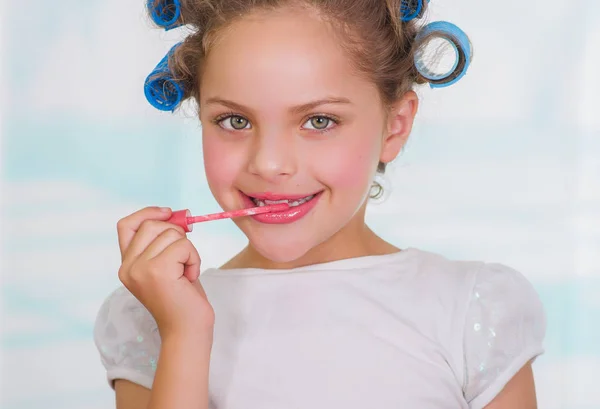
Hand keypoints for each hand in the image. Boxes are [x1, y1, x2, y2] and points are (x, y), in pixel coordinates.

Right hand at [116, 207, 214, 338]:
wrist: (187, 332)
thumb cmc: (182, 300)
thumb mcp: (168, 265)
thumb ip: (163, 242)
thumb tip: (175, 215)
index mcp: (127, 265)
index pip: (126, 225)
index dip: (147, 213)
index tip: (168, 213)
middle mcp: (128, 266)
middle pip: (152, 225)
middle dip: (177, 235)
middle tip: (184, 259)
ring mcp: (140, 269)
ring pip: (171, 234)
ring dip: (188, 250)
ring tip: (186, 273)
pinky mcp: (156, 271)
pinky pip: (183, 246)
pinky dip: (194, 258)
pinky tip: (190, 278)